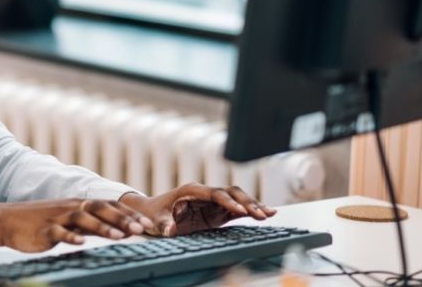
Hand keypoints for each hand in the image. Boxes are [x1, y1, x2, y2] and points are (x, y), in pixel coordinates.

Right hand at [0, 199, 154, 252]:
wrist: (9, 220)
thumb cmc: (42, 221)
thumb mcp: (69, 219)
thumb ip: (91, 222)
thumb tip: (117, 228)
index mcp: (80, 204)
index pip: (109, 205)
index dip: (129, 214)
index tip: (147, 224)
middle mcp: (72, 207)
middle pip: (101, 209)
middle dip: (122, 219)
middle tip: (141, 229)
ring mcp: (58, 218)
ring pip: (83, 219)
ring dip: (103, 228)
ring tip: (119, 237)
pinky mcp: (44, 230)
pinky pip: (59, 233)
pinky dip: (71, 237)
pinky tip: (81, 244)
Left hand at [119, 183, 275, 236]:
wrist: (152, 211)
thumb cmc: (154, 213)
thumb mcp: (156, 220)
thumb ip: (163, 224)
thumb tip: (169, 230)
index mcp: (192, 191)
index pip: (215, 194)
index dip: (228, 202)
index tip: (241, 211)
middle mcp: (205, 193)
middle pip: (231, 193)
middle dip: (247, 202)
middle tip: (261, 214)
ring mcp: (213, 202)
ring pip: (238, 199)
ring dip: (253, 205)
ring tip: (270, 214)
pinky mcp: (217, 211)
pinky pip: (237, 209)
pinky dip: (251, 211)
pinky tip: (266, 215)